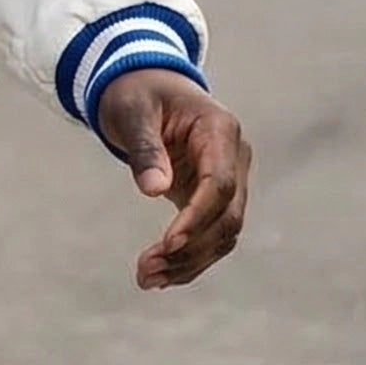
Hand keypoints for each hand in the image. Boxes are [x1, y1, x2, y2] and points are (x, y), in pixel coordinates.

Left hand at [95, 70, 252, 291]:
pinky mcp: (212, 196)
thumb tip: (154, 190)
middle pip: (228, 216)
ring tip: (146, 279)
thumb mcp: (132, 111)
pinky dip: (188, 257)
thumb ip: (145, 148)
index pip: (221, 184)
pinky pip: (210, 234)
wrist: (145, 85)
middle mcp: (234, 157)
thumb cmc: (136, 93)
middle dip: (190, 249)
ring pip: (223, 234)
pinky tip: (160, 275)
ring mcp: (228, 178)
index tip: (167, 243)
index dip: (198, 217)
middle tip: (146, 271)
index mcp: (219, 130)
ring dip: (189, 262)